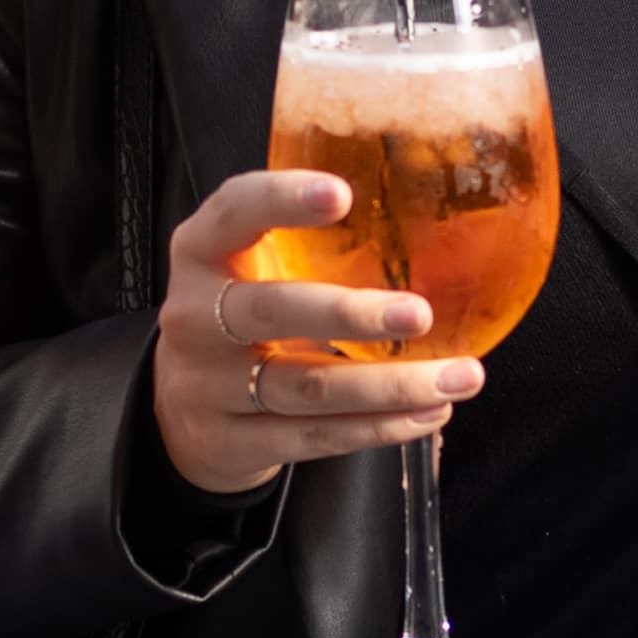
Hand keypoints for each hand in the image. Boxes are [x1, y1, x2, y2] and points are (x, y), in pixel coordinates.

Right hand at [150, 165, 479, 496]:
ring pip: (306, 388)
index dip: (282, 199)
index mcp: (201, 253)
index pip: (232, 212)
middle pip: (271, 311)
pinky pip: (315, 437)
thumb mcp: (252, 266)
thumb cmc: (241, 315)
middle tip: (420, 314)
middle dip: (351, 314)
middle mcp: (195, 317)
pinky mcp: (231, 442)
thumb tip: (434, 214)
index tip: (342, 194)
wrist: (180, 407)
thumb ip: (313, 242)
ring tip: (458, 377)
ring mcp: (208, 386)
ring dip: (390, 386)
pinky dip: (379, 427)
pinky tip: (428, 412)